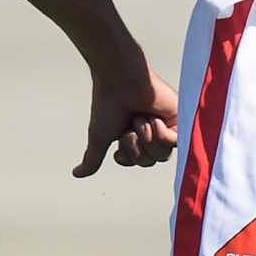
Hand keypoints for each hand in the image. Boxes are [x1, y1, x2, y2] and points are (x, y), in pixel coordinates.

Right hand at [74, 61, 179, 177]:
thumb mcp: (100, 137)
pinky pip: (176, 143)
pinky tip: (154, 117)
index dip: (128, 154)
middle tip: (130, 125)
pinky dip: (161, 133)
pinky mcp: (179, 117)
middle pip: (151, 161)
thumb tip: (77, 174)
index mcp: (136, 136)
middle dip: (136, 145)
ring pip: (164, 155)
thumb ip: (92, 159)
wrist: (120, 80)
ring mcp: (166, 124)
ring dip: (147, 136)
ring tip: (141, 118)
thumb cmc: (108, 103)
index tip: (120, 134)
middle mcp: (152, 131)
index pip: (138, 162)